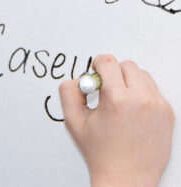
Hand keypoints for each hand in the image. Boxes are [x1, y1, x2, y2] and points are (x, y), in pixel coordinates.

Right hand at [59, 54, 174, 186]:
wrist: (127, 179)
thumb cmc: (101, 154)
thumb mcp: (73, 121)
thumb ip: (68, 92)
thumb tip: (79, 78)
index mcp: (117, 99)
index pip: (107, 61)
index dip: (97, 65)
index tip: (96, 75)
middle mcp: (141, 99)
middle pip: (126, 65)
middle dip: (113, 73)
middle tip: (106, 91)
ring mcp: (157, 106)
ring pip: (142, 74)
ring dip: (129, 81)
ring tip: (121, 101)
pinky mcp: (167, 113)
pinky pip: (153, 89)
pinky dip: (142, 94)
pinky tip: (133, 111)